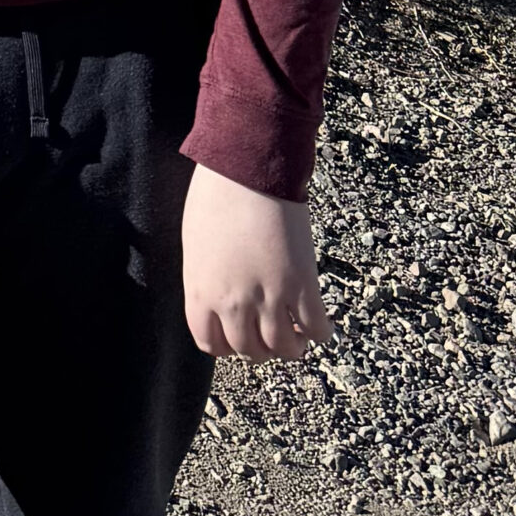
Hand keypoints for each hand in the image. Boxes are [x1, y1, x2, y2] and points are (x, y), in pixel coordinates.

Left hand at [180, 162, 330, 362]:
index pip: (210, 344)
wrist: (249, 166)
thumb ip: (205, 279)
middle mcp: (233, 304)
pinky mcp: (302, 286)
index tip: (238, 335)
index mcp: (201, 292)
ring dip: (291, 347)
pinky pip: (315, 328)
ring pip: (283, 348)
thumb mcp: (196, 242)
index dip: (227, 344)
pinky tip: (318, 326)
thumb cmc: (216, 193)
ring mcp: (269, 298)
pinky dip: (319, 333)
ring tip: (296, 337)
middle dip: (260, 347)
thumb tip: (219, 298)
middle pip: (250, 350)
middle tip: (270, 334)